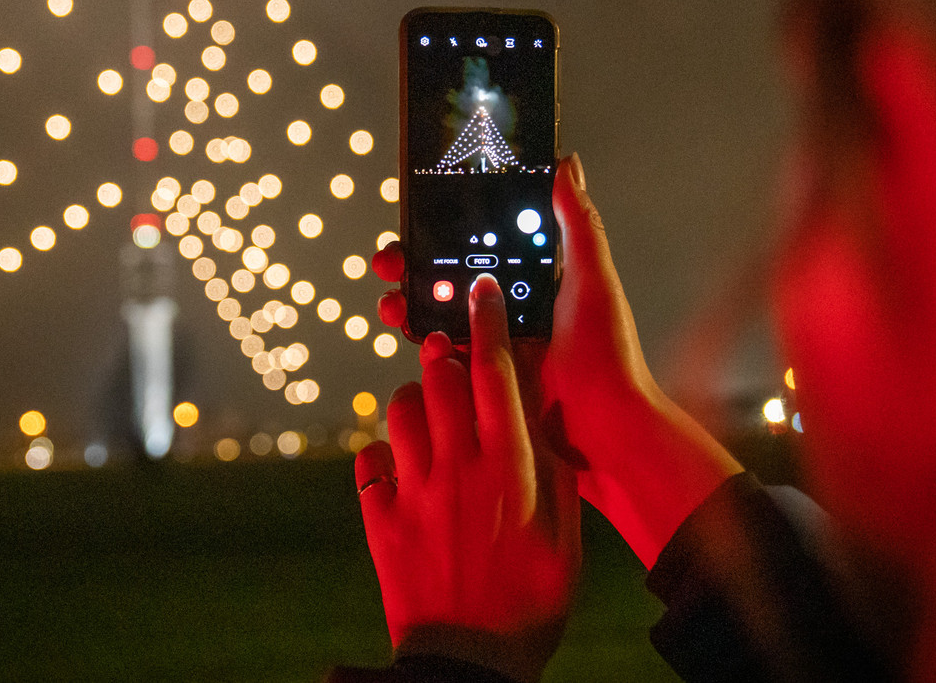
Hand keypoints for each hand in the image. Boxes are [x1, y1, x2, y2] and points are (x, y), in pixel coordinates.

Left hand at [357, 274, 580, 682]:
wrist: (469, 665)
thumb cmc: (531, 604)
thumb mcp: (566, 540)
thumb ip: (552, 478)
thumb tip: (539, 431)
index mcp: (511, 469)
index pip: (496, 376)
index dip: (486, 324)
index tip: (477, 290)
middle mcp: (458, 470)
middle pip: (440, 378)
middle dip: (443, 353)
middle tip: (448, 348)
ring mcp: (413, 493)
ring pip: (400, 411)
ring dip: (413, 399)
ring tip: (428, 412)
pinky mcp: (380, 520)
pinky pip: (369, 463)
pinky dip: (381, 456)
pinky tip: (397, 467)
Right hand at [374, 154, 740, 567]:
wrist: (605, 432)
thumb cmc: (609, 355)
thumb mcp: (592, 280)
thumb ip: (576, 223)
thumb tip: (565, 162)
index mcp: (538, 280)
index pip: (485, 243)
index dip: (450, 228)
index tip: (420, 215)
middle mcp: (514, 309)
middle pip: (452, 277)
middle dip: (415, 265)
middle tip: (390, 260)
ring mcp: (496, 345)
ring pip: (439, 314)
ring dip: (408, 302)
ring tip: (390, 299)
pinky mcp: (483, 381)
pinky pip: (442, 357)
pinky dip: (421, 343)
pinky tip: (410, 336)